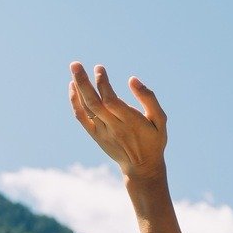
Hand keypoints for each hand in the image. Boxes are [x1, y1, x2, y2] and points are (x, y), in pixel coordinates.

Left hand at [69, 61, 168, 183]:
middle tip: (75, 64)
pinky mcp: (95, 135)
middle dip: (83, 82)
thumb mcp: (160, 121)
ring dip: (78, 88)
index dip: (103, 83)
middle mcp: (114, 127)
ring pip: (86, 108)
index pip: (111, 100)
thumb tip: (132, 79)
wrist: (142, 168)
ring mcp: (102, 132)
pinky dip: (75, 102)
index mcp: (130, 122)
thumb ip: (149, 99)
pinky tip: (72, 87)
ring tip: (75, 68)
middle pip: (94, 103)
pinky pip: (81, 117)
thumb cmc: (153, 141)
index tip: (99, 68)